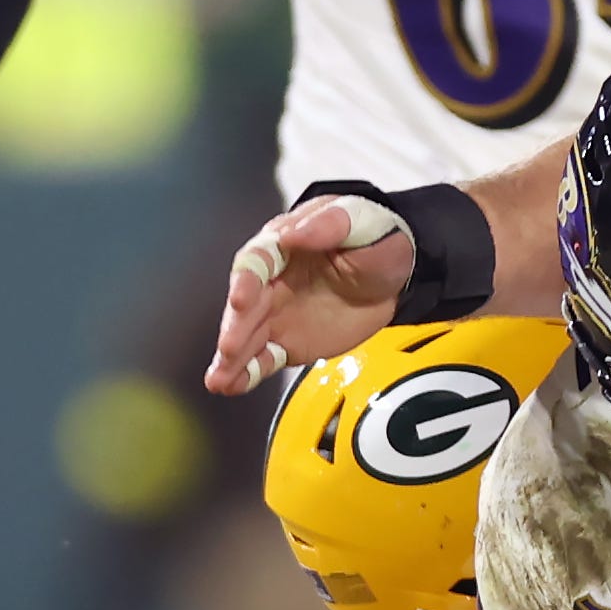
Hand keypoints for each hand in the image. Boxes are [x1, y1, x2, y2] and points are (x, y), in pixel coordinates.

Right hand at [202, 197, 413, 394]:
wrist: (392, 275)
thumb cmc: (371, 238)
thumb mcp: (359, 223)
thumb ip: (328, 226)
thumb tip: (293, 233)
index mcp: (283, 245)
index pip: (257, 261)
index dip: (247, 280)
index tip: (241, 297)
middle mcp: (270, 280)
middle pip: (245, 304)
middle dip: (236, 327)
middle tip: (229, 348)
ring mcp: (275, 313)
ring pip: (247, 336)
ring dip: (231, 358)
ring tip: (218, 379)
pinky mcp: (286, 341)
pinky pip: (263, 359)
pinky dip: (246, 374)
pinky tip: (229, 386)